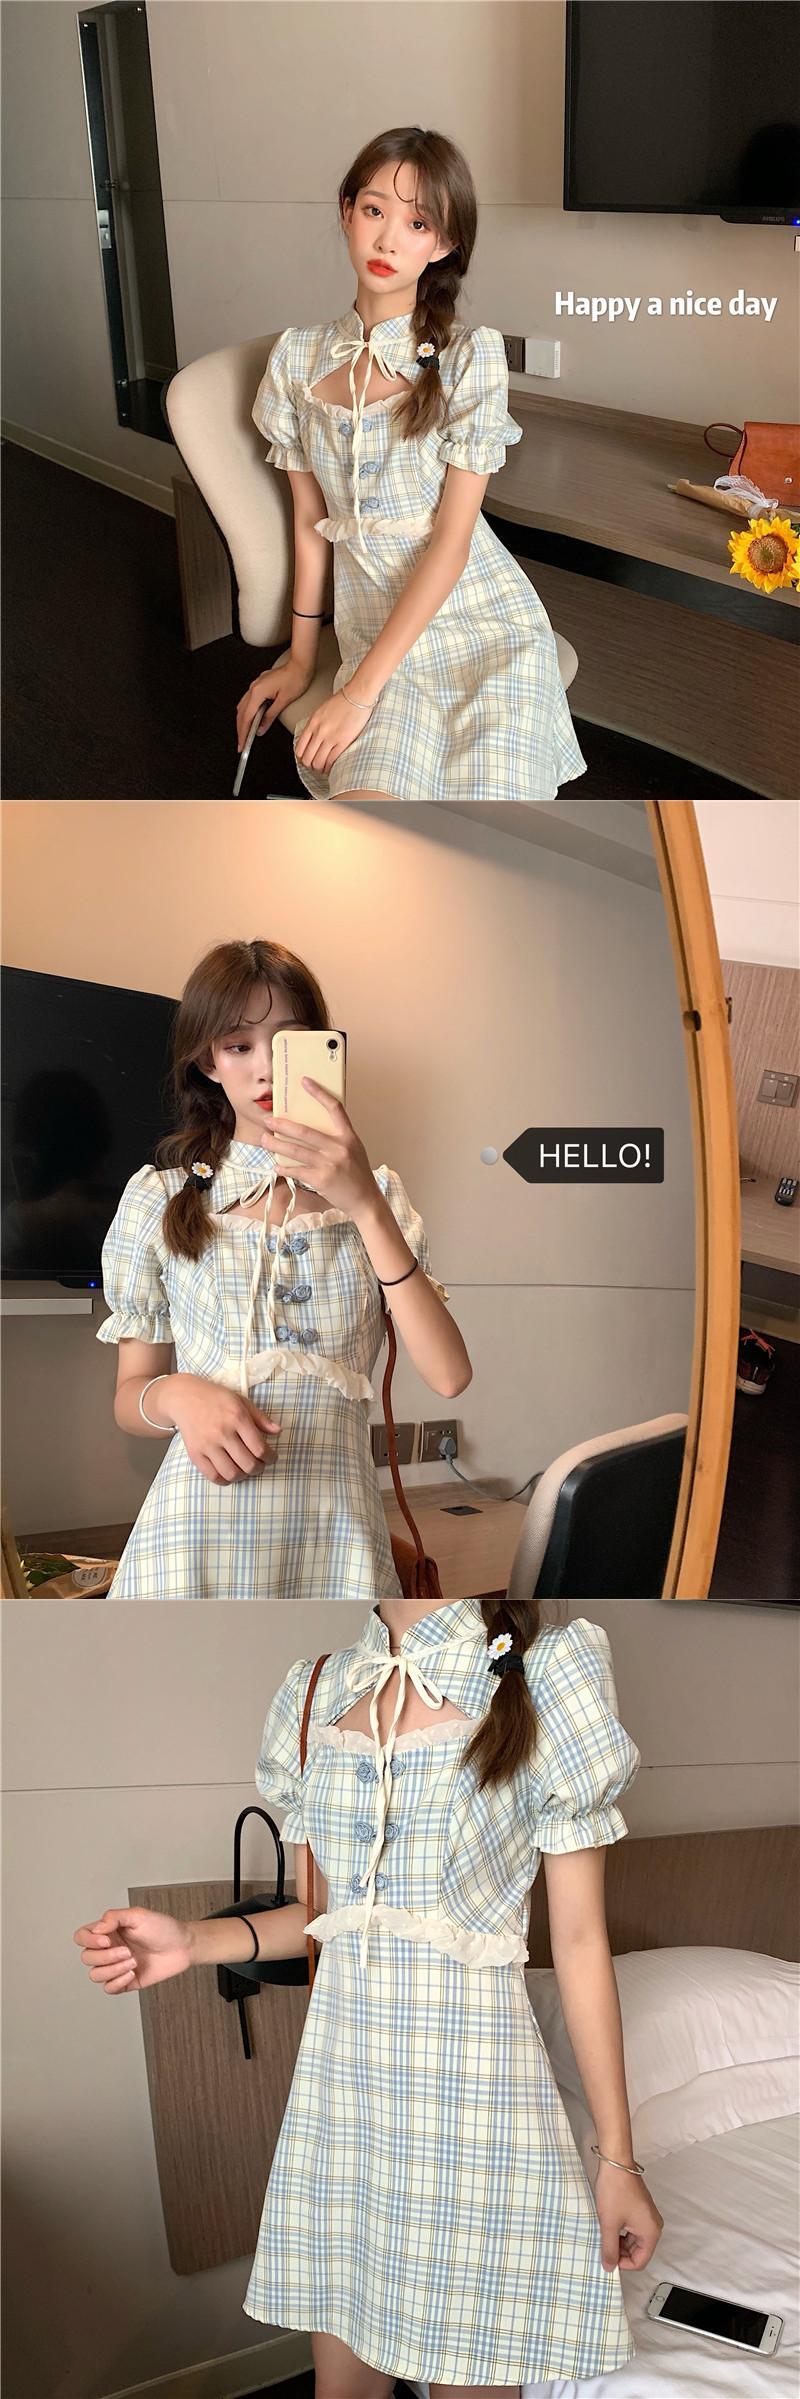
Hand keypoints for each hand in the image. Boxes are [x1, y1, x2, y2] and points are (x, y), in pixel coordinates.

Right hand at [74, 1907, 191, 1993]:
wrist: (182, 1947)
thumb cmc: (162, 1928)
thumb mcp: (138, 1915)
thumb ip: (114, 1917)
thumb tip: (97, 1929)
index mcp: (108, 1931)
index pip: (82, 1937)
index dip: (88, 1940)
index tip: (106, 1939)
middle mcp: (109, 1949)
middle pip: (86, 1958)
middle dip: (105, 1957)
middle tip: (127, 1951)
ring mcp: (116, 1967)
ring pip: (95, 1975)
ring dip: (113, 1969)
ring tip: (133, 1961)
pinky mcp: (125, 1982)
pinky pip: (108, 1989)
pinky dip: (117, 1982)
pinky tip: (132, 1973)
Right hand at [162, 1374, 281, 1483]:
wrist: (184, 1397)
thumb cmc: (216, 1398)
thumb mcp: (241, 1401)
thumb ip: (261, 1418)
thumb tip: (278, 1432)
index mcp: (237, 1417)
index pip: (260, 1448)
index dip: (270, 1457)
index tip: (271, 1458)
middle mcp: (222, 1432)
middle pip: (248, 1464)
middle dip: (259, 1468)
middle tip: (260, 1465)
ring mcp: (207, 1444)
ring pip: (231, 1473)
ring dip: (243, 1476)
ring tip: (244, 1469)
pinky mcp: (195, 1453)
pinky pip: (213, 1476)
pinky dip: (224, 1480)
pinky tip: (229, 1472)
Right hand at [237, 659, 312, 751]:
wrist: (300, 664)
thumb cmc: (295, 679)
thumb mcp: (283, 701)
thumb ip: (270, 717)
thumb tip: (261, 729)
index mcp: (258, 692)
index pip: (246, 717)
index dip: (243, 733)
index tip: (242, 743)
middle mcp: (253, 688)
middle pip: (241, 713)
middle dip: (240, 729)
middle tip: (242, 743)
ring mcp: (255, 685)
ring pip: (243, 706)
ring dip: (242, 721)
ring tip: (245, 734)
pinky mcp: (259, 685)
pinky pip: (248, 701)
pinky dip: (247, 712)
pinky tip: (251, 719)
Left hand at [270, 1081, 375, 1216]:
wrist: (365, 1200)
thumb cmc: (357, 1173)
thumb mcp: (353, 1149)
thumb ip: (336, 1137)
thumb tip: (311, 1126)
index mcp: (348, 1136)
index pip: (334, 1108)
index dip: (319, 1093)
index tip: (305, 1081)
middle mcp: (339, 1147)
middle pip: (305, 1131)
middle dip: (282, 1125)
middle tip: (268, 1120)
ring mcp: (329, 1164)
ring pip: (296, 1151)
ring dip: (276, 1145)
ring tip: (265, 1140)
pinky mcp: (321, 1180)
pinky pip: (297, 1171)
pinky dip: (284, 1168)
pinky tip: (276, 1166)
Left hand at [294, 687, 375, 775]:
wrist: (357, 696)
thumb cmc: (342, 702)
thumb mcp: (321, 712)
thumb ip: (314, 725)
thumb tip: (311, 739)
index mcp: (312, 723)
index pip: (299, 748)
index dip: (301, 758)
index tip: (306, 760)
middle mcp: (319, 731)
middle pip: (307, 758)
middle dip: (310, 765)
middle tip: (314, 766)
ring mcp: (331, 737)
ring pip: (318, 762)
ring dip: (319, 768)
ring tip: (323, 768)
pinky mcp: (343, 741)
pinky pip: (331, 760)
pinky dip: (330, 767)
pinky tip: (332, 766)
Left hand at [594, 2160, 663, 2271]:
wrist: (615, 2162)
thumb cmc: (614, 2191)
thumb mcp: (609, 2224)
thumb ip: (609, 2249)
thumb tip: (609, 2268)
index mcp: (651, 2232)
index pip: (640, 2262)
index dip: (622, 2264)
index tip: (607, 2258)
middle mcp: (654, 2226)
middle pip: (638, 2252)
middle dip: (620, 2252)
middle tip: (603, 2245)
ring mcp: (648, 2216)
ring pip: (634, 2241)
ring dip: (619, 2242)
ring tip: (604, 2234)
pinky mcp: (641, 2209)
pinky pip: (632, 2229)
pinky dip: (621, 2231)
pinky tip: (608, 2225)